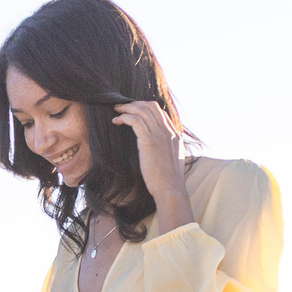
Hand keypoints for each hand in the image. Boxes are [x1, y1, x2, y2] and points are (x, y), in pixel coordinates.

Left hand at [111, 100, 193, 232]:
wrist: (170, 188)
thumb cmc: (168, 179)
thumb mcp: (173, 159)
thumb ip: (167, 148)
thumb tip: (157, 146)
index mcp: (175, 134)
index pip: (160, 112)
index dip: (145, 107)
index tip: (134, 110)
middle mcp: (168, 131)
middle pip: (151, 106)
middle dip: (135, 103)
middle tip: (122, 106)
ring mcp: (160, 135)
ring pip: (142, 111)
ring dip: (127, 108)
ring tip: (117, 111)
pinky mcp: (149, 141)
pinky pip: (135, 121)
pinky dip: (125, 117)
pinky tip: (117, 121)